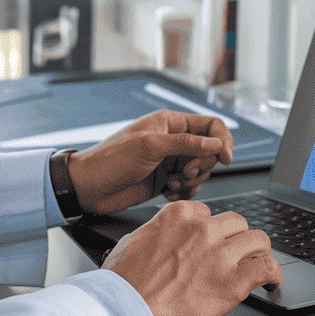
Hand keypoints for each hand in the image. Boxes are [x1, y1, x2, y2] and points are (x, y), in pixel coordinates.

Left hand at [67, 110, 232, 215]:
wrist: (89, 187)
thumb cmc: (111, 160)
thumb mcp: (150, 146)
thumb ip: (186, 144)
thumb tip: (216, 143)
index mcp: (169, 122)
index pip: (210, 125)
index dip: (222, 139)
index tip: (225, 158)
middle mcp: (172, 140)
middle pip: (209, 150)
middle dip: (202, 165)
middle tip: (185, 172)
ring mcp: (169, 161)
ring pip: (200, 170)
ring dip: (192, 181)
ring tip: (172, 184)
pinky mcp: (165, 180)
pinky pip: (189, 186)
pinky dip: (184, 192)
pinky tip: (168, 193)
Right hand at [102, 201, 282, 315]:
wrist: (125, 307)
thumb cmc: (124, 279)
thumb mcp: (136, 238)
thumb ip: (160, 230)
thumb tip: (166, 235)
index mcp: (180, 214)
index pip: (209, 213)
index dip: (211, 230)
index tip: (210, 243)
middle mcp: (203, 229)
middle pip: (237, 223)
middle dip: (236, 238)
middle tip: (234, 254)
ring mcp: (220, 254)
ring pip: (258, 239)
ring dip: (257, 252)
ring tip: (257, 264)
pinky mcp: (232, 283)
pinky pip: (266, 268)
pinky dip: (273, 274)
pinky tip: (271, 281)